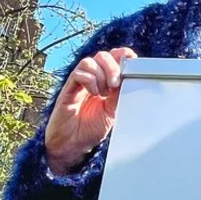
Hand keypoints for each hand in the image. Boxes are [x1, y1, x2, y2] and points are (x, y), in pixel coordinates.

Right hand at [44, 47, 137, 175]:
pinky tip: (94, 94)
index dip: (122, 54)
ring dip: (101, 75)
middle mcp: (92, 79)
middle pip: (102, 55)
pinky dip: (90, 81)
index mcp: (105, 81)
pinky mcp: (68, 89)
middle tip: (115, 84)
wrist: (73, 145)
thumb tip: (131, 78)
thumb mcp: (113, 110)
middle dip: (112, 67)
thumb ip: (120, 93)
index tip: (132, 60)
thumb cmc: (91, 128)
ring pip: (89, 62)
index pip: (113, 57)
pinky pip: (78, 74)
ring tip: (103, 93)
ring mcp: (79, 83)